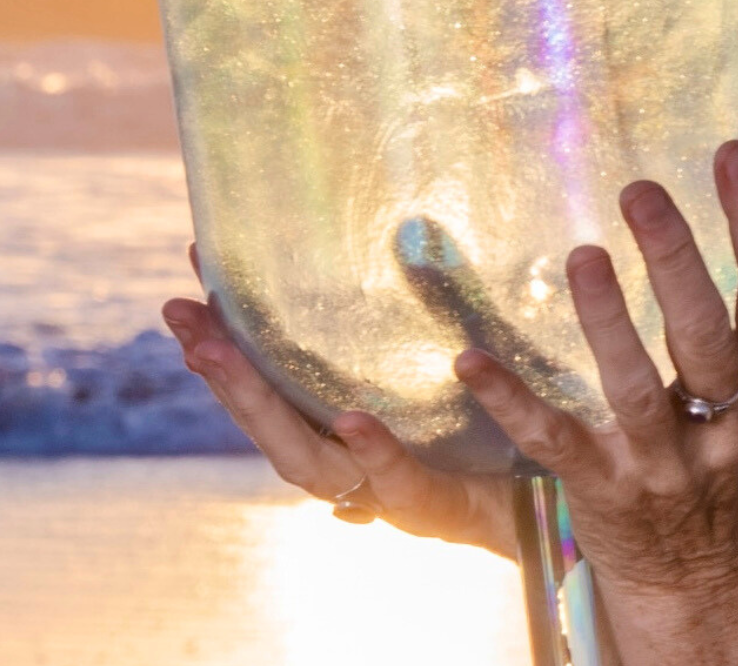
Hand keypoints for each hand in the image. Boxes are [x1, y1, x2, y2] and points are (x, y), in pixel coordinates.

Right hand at [162, 245, 518, 557]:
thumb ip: (428, 308)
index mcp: (341, 430)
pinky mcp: (440, 509)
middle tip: (182, 318)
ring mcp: (386, 495)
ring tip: (224, 354)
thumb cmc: (498, 429)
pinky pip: (404, 485)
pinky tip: (354, 419)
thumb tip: (411, 228)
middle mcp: (350, 468)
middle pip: (268, 425)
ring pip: (311, 464)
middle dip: (221, 373)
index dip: (225, 339)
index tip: (189, 281)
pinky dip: (377, 452)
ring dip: (263, 408)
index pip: (266, 384)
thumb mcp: (456, 358)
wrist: (555, 502)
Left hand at [454, 139, 737, 658]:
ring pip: (636, 390)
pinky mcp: (604, 491)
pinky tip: (470, 359)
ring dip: (606, 323)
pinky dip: (514, 403)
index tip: (731, 152)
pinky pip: (556, 442)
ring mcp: (666, 463)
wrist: (704, 576)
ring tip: (581, 253)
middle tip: (640, 188)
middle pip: (708, 337)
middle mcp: (732, 425)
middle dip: (677, 261)